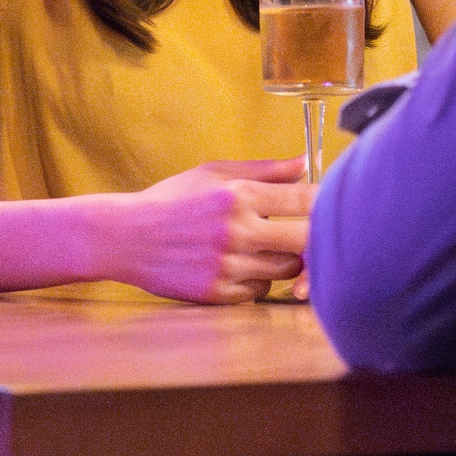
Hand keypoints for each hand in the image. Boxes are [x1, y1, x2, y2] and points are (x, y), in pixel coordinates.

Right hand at [108, 158, 313, 303]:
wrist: (124, 237)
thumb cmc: (172, 200)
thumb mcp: (213, 173)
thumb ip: (264, 170)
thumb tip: (305, 163)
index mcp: (237, 195)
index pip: (305, 200)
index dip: (325, 203)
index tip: (331, 205)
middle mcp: (235, 231)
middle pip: (306, 241)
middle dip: (312, 238)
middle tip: (306, 234)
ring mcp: (225, 265)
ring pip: (285, 270)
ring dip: (284, 260)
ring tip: (266, 247)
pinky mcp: (215, 293)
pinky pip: (259, 291)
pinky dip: (258, 281)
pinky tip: (241, 266)